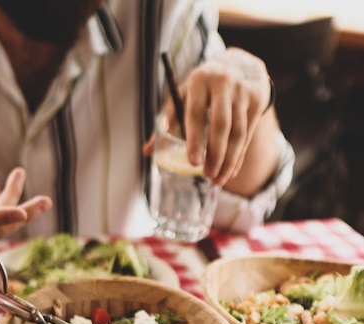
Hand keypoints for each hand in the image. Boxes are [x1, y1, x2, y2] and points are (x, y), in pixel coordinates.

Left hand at [178, 48, 271, 186]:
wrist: (239, 63)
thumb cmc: (203, 87)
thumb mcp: (185, 95)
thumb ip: (168, 121)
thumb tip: (147, 152)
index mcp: (199, 81)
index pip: (195, 114)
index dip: (195, 140)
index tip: (193, 163)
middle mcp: (223, 84)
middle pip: (221, 125)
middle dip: (215, 154)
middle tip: (208, 176)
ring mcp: (242, 92)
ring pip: (238, 133)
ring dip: (229, 160)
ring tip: (219, 179)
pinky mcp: (257, 101)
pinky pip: (247, 134)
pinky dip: (239, 156)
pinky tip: (231, 171)